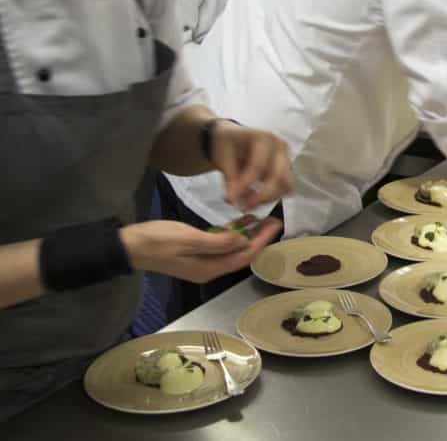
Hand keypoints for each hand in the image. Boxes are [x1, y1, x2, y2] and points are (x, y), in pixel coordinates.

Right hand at [121, 218, 282, 282]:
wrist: (129, 246)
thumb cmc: (158, 241)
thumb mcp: (189, 239)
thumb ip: (218, 242)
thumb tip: (244, 241)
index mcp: (209, 269)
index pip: (244, 256)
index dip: (262, 241)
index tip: (276, 225)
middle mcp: (209, 269)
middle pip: (241, 254)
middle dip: (258, 237)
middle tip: (272, 219)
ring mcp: (202, 261)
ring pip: (232, 248)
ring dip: (246, 234)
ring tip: (261, 217)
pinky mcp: (195, 252)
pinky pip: (220, 244)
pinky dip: (231, 233)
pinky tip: (240, 221)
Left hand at [210, 121, 292, 209]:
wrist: (233, 141)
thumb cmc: (227, 145)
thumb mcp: (223, 158)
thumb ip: (230, 179)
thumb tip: (232, 201)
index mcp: (263, 137)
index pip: (258, 165)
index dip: (245, 184)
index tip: (231, 199)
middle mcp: (280, 147)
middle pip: (279, 176)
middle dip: (262, 195)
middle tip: (243, 207)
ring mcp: (286, 158)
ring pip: (286, 185)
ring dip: (268, 198)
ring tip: (247, 204)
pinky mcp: (287, 171)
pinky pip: (285, 189)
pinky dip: (271, 197)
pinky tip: (254, 199)